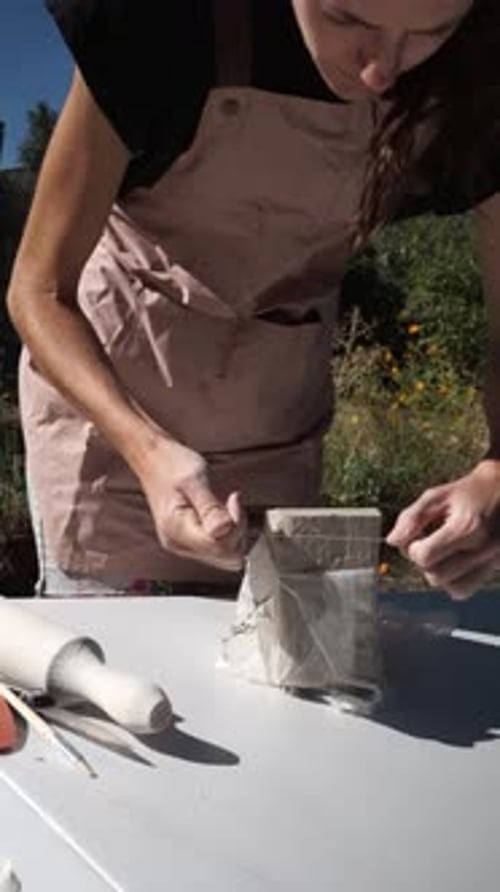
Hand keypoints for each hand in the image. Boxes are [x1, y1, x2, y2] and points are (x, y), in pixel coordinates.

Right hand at [136, 437, 246, 570]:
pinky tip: (221, 514)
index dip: (236, 526)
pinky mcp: (190, 542)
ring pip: (226, 556)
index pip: (222, 547)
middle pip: (226, 557)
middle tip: (231, 502)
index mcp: (177, 530)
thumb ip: (209, 507)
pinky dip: (228, 533)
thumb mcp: (194, 480)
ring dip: (234, 532)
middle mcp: (179, 544)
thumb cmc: (171, 465)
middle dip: (238, 530)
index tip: (232, 499)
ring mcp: (183, 546)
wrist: (153, 460)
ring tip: (226, 506)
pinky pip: (218, 549)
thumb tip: (224, 530)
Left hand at [386, 460, 499, 599]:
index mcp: (466, 527)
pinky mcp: (496, 567)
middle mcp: (482, 548)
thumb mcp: (437, 495)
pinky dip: (454, 582)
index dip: (412, 549)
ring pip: (453, 589)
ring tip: (441, 554)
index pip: (425, 557)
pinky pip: (467, 590)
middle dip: (424, 563)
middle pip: (436, 577)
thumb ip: (412, 517)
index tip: (417, 537)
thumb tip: (392, 541)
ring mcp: (492, 560)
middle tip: (428, 544)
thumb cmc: (468, 492)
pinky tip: (453, 563)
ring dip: (439, 575)